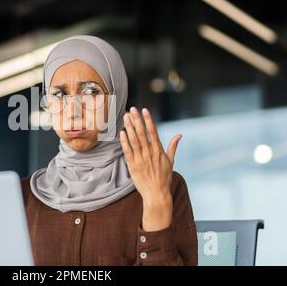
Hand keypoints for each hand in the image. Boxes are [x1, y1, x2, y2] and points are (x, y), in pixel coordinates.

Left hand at [119, 107, 181, 231]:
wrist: (157, 193)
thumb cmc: (164, 178)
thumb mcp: (171, 161)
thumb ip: (173, 146)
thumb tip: (179, 135)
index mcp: (159, 150)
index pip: (153, 132)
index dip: (148, 120)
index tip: (144, 110)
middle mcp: (150, 153)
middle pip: (142, 133)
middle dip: (137, 120)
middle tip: (132, 109)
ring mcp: (141, 159)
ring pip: (134, 140)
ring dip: (129, 127)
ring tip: (125, 117)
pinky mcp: (133, 165)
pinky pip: (128, 151)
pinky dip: (125, 142)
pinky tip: (122, 133)